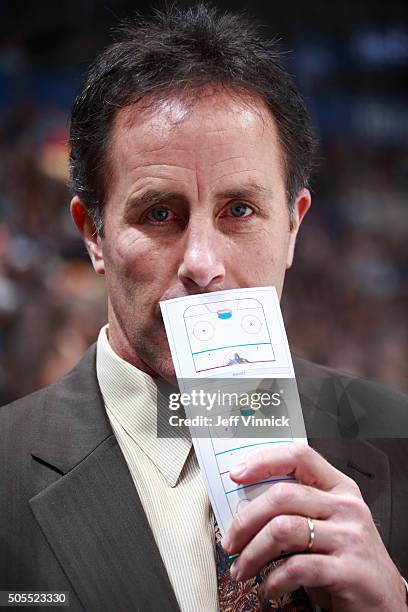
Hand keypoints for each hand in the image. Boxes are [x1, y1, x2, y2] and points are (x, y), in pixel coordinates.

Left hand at [221, 442, 406, 610]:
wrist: (385, 603)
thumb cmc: (347, 560)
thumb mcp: (326, 526)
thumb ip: (296, 509)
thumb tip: (244, 507)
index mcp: (339, 488)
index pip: (299, 456)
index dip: (264, 460)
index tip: (236, 475)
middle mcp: (346, 507)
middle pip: (282, 495)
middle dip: (246, 520)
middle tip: (230, 541)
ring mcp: (350, 537)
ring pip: (283, 530)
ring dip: (253, 553)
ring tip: (243, 569)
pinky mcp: (349, 570)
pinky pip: (296, 567)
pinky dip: (273, 580)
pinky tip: (268, 588)